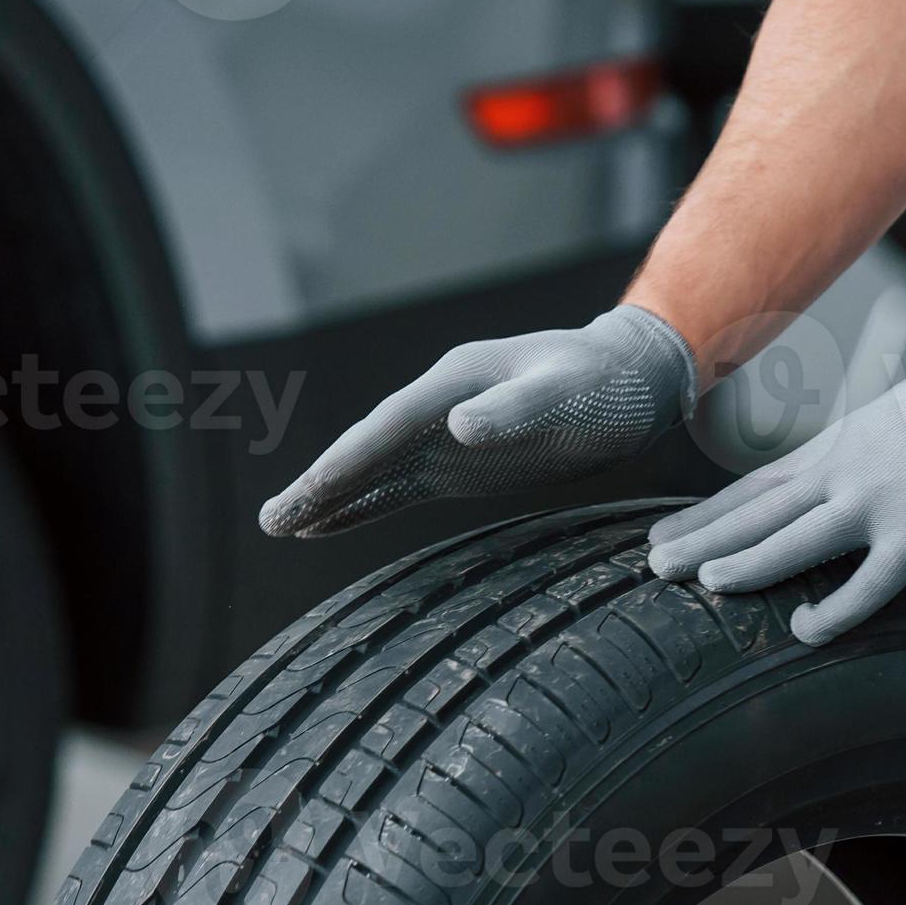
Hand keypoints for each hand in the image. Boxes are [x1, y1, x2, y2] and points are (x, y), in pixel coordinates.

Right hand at [260, 305, 697, 538]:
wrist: (632, 379)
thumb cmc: (605, 381)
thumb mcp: (569, 391)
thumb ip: (517, 409)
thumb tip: (456, 426)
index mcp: (458, 380)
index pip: (393, 423)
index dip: (353, 457)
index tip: (316, 486)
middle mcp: (440, 406)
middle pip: (369, 447)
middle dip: (321, 482)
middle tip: (272, 519)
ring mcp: (444, 437)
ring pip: (375, 470)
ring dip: (328, 497)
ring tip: (279, 525)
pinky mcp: (458, 465)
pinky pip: (399, 488)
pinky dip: (360, 506)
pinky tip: (325, 525)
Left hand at [646, 305, 905, 643]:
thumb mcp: (901, 421)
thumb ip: (866, 456)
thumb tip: (847, 479)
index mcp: (840, 446)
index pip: (757, 486)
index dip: (707, 513)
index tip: (663, 532)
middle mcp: (845, 469)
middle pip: (759, 510)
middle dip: (702, 536)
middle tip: (651, 564)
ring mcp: (879, 497)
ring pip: (794, 536)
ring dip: (743, 560)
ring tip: (699, 582)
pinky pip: (870, 579)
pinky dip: (836, 608)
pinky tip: (804, 631)